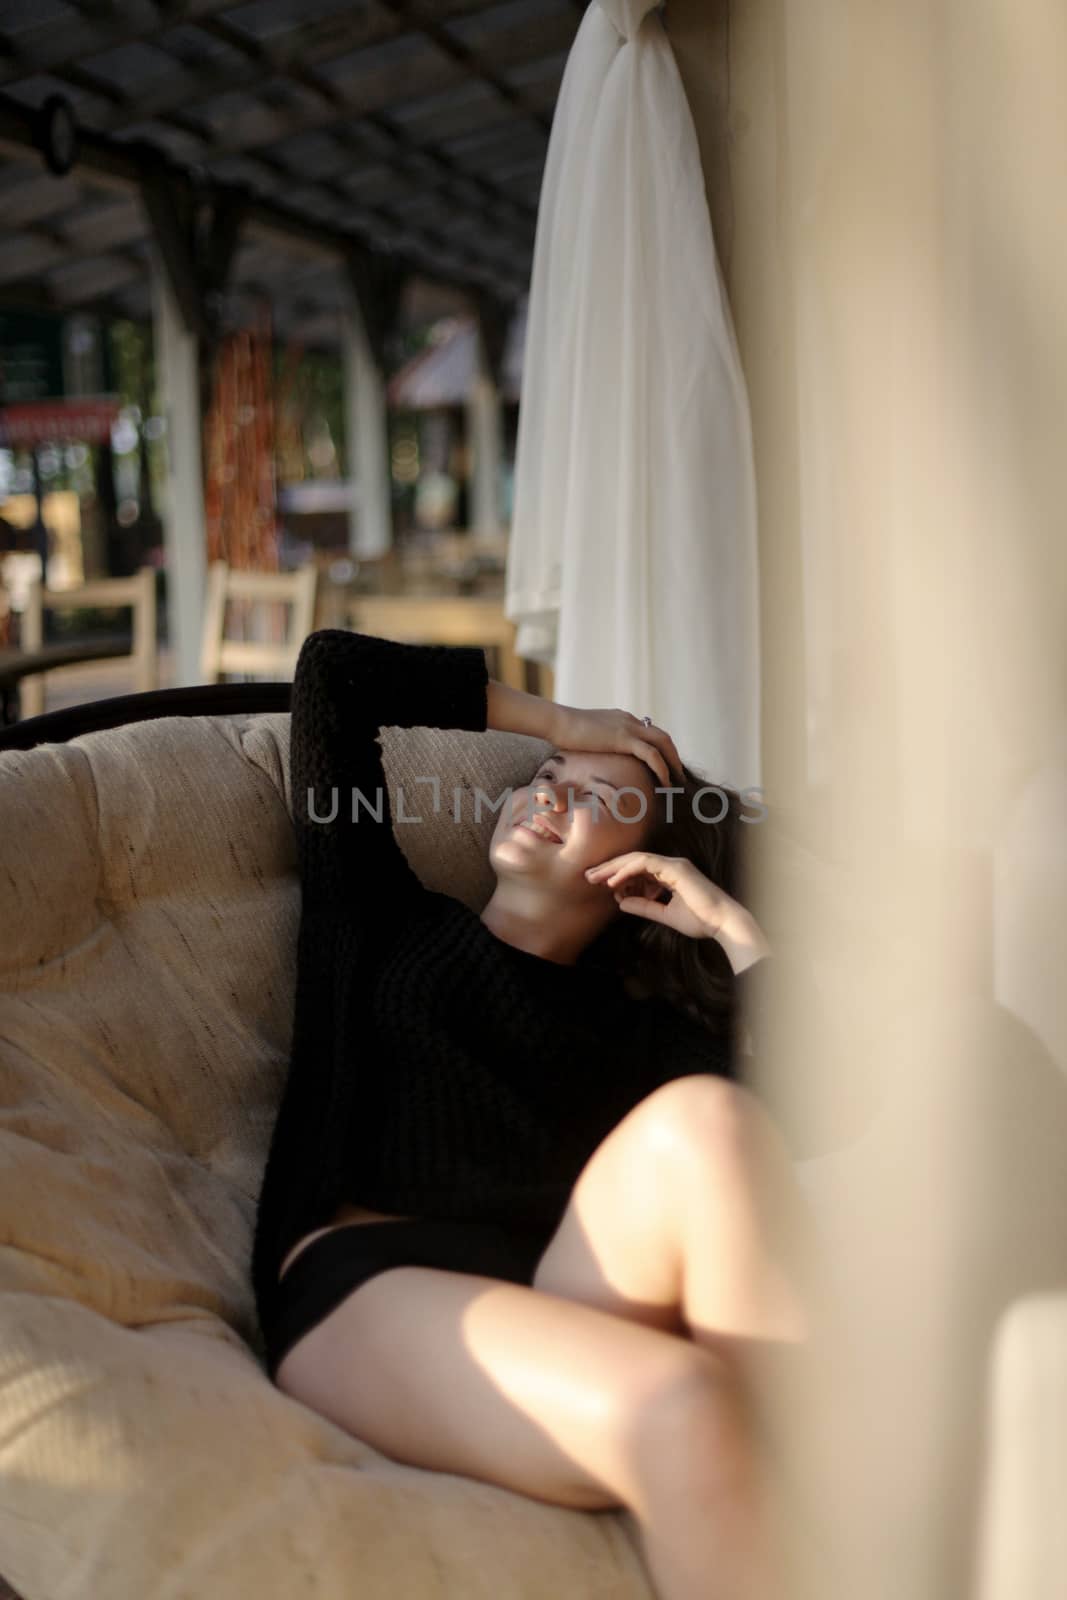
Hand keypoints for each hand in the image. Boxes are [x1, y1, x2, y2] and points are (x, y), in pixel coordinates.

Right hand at [549, 704, 682, 788]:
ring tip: (678, 781)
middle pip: (662, 737)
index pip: (649, 733)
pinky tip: (665, 782)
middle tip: (679, 776)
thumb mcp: (586, 737)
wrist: (557, 722)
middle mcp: (630, 720)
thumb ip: (597, 743)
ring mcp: (628, 727)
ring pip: (663, 743)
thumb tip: (595, 756)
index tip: (665, 767)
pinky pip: (651, 754)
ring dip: (673, 763)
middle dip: (673, 756)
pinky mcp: (624, 738)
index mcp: (622, 719)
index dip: (660, 750)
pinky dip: (662, 768)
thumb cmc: (564, 732)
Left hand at [584, 852, 740, 939]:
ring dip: (614, 868)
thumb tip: (621, 902)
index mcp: (670, 874)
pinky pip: (644, 864)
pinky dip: (627, 872)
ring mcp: (673, 865)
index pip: (638, 869)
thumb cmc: (700, 920)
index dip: (617, 875)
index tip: (600, 885)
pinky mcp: (676, 868)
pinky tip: (613, 882)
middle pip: (633, 861)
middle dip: (609, 868)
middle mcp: (671, 866)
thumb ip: (644, 906)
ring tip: (596, 878)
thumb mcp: (665, 914)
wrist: (723, 923)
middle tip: (589, 876)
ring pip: (636, 859)